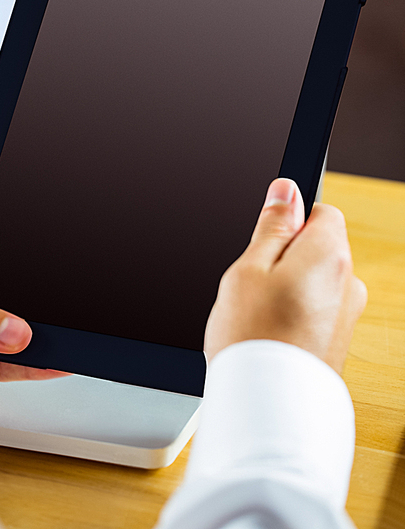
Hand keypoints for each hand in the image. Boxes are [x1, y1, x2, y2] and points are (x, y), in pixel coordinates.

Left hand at [0, 226, 68, 406]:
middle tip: (61, 310)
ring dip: (32, 340)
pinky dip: (23, 369)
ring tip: (64, 338)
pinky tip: (47, 361)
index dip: (19, 263)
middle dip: (29, 306)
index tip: (49, 271)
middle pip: (0, 299)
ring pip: (2, 337)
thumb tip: (12, 328)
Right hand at [204, 178, 366, 373]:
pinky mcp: (337, 342)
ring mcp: (346, 316)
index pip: (322, 212)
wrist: (267, 408)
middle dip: (285, 257)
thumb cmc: (253, 338)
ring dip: (288, 289)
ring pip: (313, 282)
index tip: (265, 238)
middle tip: (253, 282)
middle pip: (318, 248)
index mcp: (329, 256)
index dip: (289, 221)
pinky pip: (315, 311)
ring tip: (257, 314)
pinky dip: (294, 315)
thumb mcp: (249, 267)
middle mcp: (348, 284)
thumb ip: (273, 226)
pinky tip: (268, 332)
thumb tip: (286, 190)